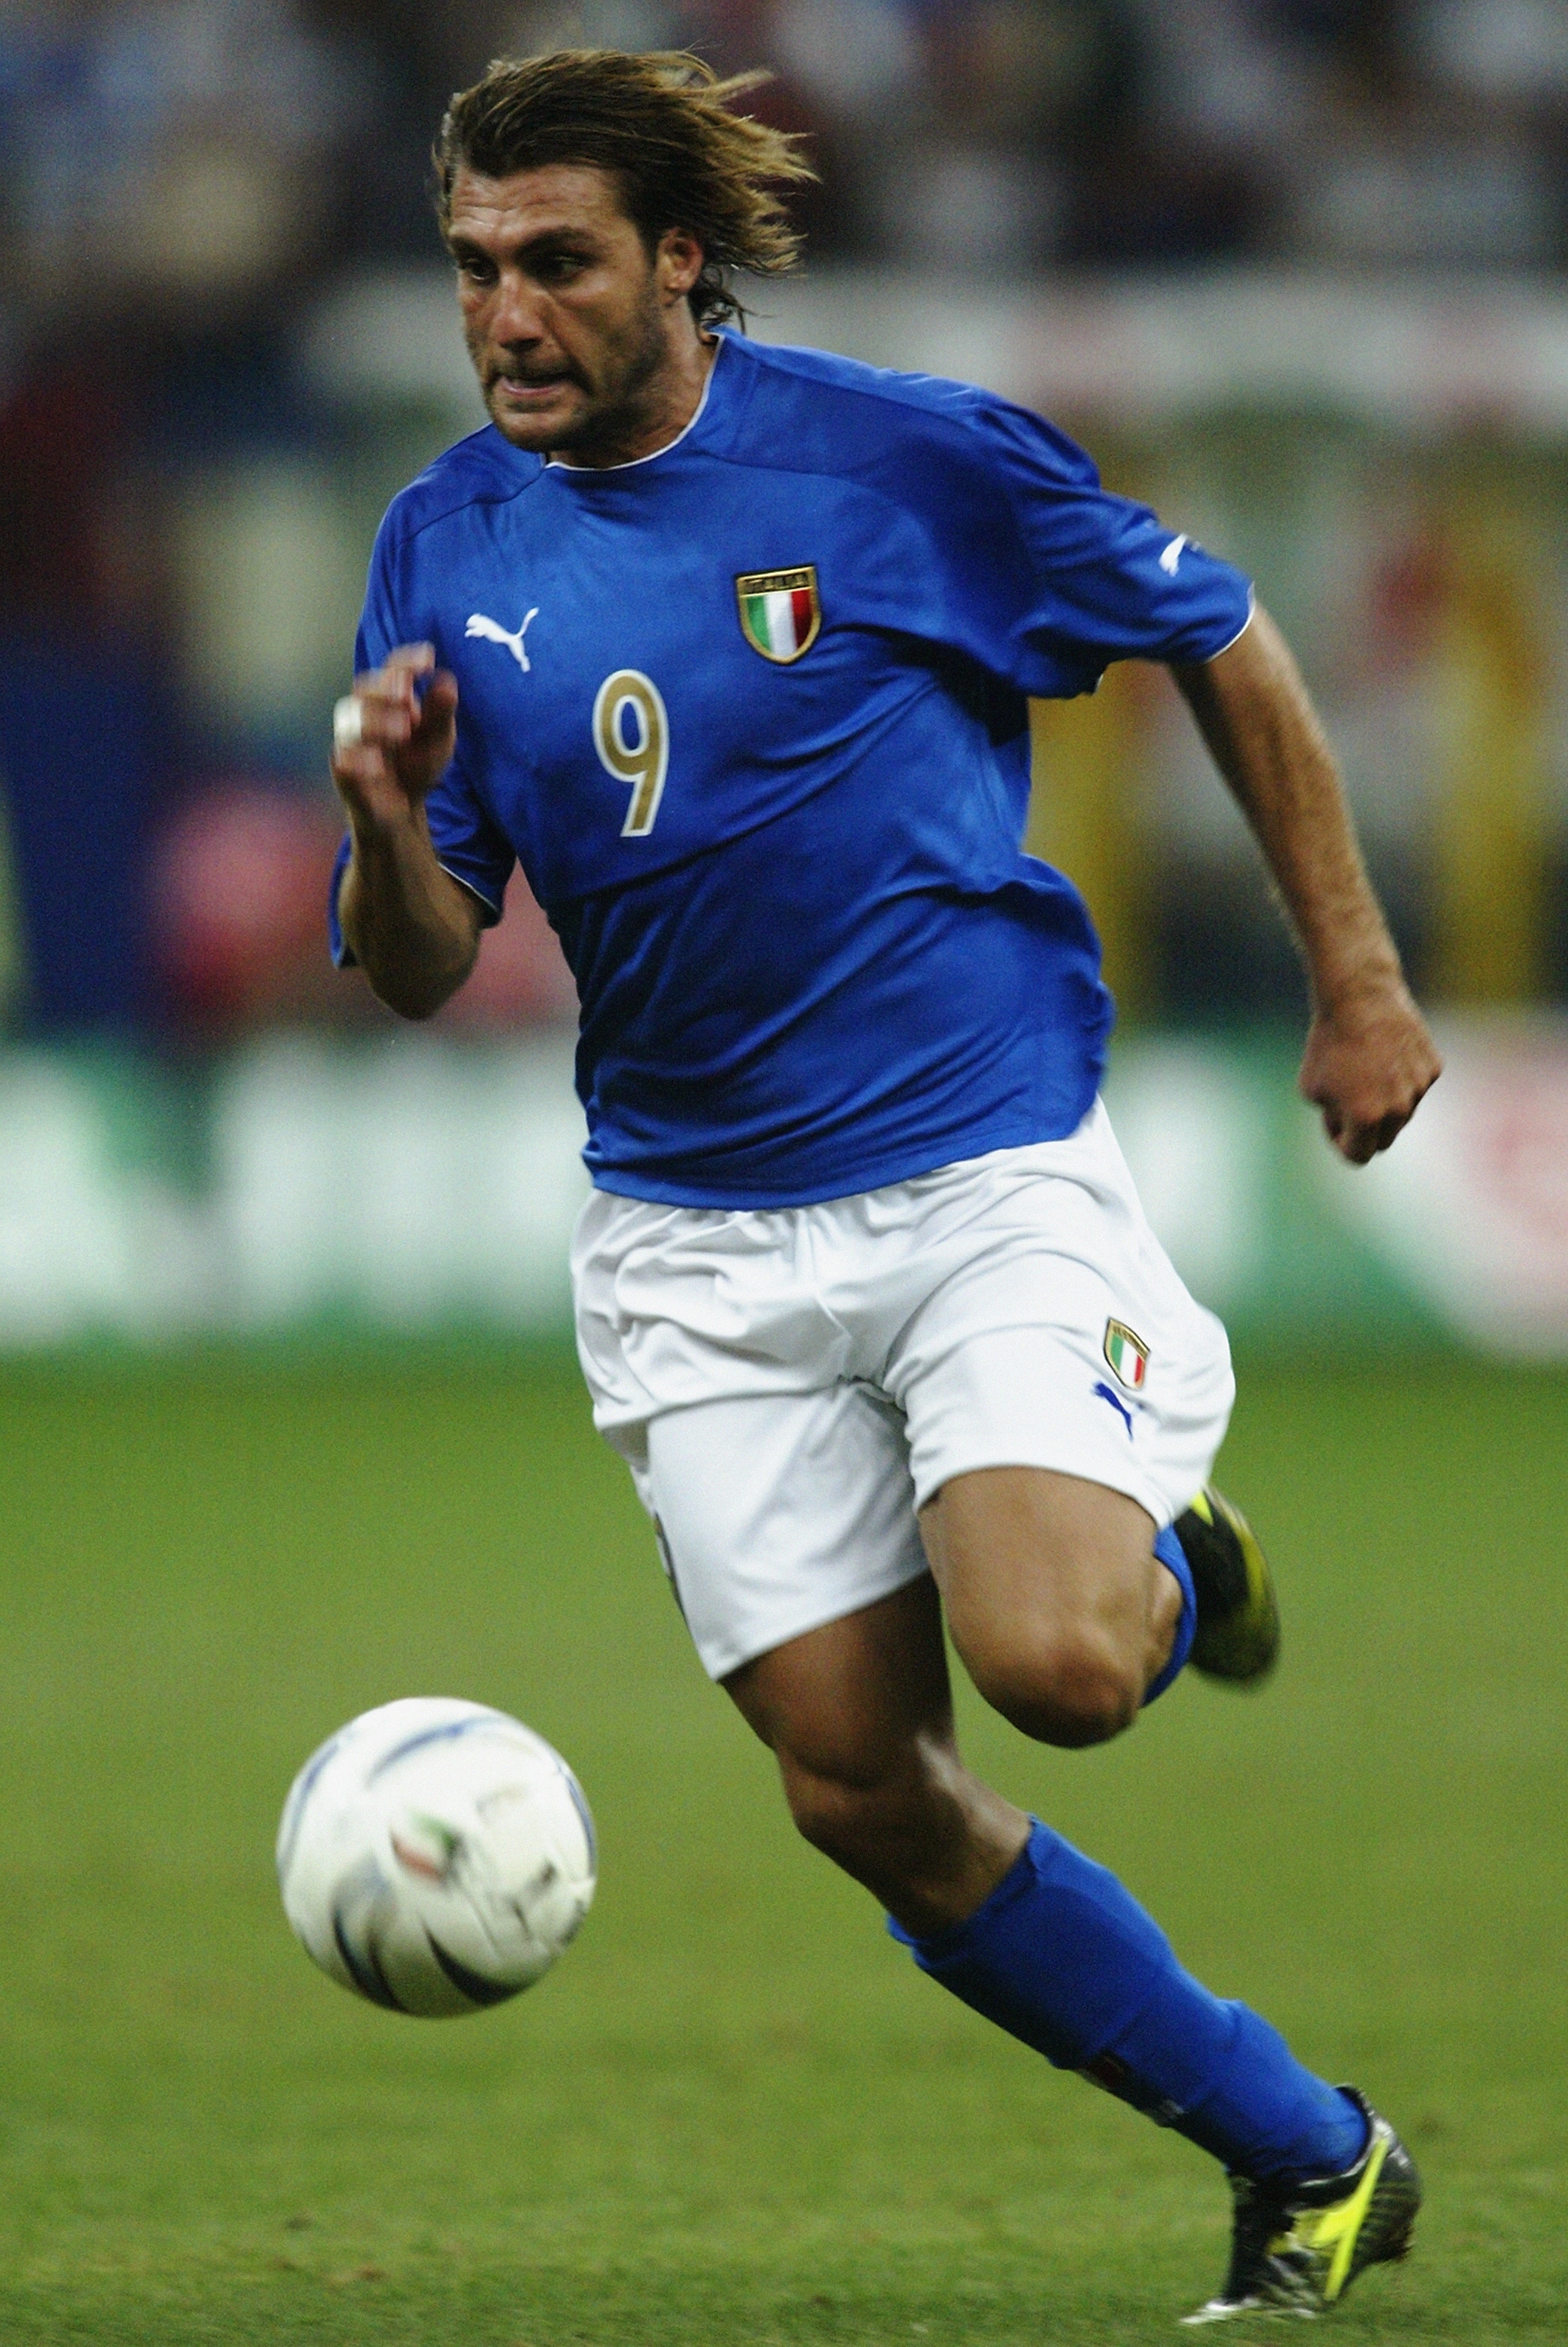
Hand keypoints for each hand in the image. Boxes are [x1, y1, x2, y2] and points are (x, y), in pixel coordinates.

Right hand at [330, 644, 458, 831]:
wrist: (402, 808)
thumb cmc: (418, 764)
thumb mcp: (438, 739)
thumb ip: (440, 713)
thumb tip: (446, 681)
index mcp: (391, 699)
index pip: (393, 669)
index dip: (407, 661)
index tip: (428, 660)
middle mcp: (367, 712)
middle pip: (364, 688)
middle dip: (384, 688)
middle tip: (407, 696)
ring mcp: (352, 739)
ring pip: (350, 720)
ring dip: (376, 721)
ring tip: (404, 731)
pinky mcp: (343, 768)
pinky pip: (342, 758)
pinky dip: (358, 759)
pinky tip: (378, 765)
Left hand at [1299, 978, 1441, 1163]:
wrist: (1359, 997)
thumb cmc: (1328, 1043)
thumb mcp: (1313, 1088)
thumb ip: (1333, 1118)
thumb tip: (1351, 1127)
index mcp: (1366, 1118)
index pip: (1358, 1155)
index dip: (1341, 1142)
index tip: (1333, 1123)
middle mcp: (1399, 1108)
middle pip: (1383, 1140)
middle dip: (1364, 1130)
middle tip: (1347, 1103)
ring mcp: (1420, 1088)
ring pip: (1402, 1114)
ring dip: (1383, 1104)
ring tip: (1364, 1072)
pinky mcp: (1433, 1068)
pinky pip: (1415, 1087)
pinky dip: (1400, 1080)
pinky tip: (1385, 1055)